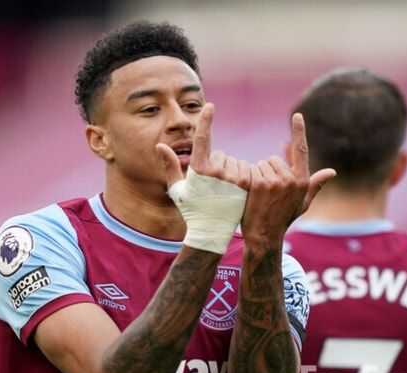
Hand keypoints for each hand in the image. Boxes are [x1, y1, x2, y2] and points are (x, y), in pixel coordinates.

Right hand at [155, 103, 250, 253]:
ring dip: (229, 171)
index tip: (210, 106)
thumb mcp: (176, 190)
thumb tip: (160, 146)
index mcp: (198, 170)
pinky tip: (235, 192)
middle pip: (219, 154)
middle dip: (216, 165)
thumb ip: (169, 166)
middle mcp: (216, 172)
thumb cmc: (191, 210)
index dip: (206, 120)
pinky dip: (240, 176)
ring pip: (233, 161)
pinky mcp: (246, 183)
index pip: (202, 139)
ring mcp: (233, 177)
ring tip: (223, 192)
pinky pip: (245, 169)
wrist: (211, 232)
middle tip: (212, 187)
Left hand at [241, 113, 335, 248]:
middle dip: (268, 171)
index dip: (299, 131)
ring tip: (260, 195)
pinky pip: (253, 169)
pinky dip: (249, 178)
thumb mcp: (303, 203)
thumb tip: (332, 172)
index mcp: (303, 181)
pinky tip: (251, 193)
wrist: (264, 235)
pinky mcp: (261, 184)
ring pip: (262, 165)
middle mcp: (292, 179)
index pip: (301, 150)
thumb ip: (315, 185)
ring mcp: (276, 181)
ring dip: (258, 175)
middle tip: (267, 192)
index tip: (297, 115)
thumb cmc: (283, 219)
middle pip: (273, 159)